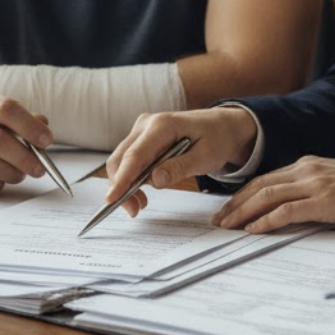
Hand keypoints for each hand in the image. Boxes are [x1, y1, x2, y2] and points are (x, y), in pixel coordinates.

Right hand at [104, 107, 258, 216]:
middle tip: (134, 211)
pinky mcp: (142, 139)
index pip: (135, 155)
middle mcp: (146, 124)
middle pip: (121, 158)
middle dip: (121, 186)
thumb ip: (180, 167)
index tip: (112, 199)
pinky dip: (132, 179)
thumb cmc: (217, 138)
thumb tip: (155, 180)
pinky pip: (129, 161)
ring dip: (126, 185)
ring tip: (140, 205)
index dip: (122, 178)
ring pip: (121, 161)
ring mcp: (142, 130)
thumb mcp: (206, 156)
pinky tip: (142, 192)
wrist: (222, 126)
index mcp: (162, 125)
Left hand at [212, 157, 334, 233]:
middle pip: (259, 185)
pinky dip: (266, 220)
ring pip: (266, 195)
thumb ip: (313, 190)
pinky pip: (286, 210)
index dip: (243, 194)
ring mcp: (314, 184)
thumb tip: (292, 209)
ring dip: (242, 212)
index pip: (266, 179)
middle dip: (234, 203)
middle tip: (218, 220)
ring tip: (228, 226)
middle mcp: (307, 170)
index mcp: (308, 165)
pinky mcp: (323, 201)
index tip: (228, 208)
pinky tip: (254, 229)